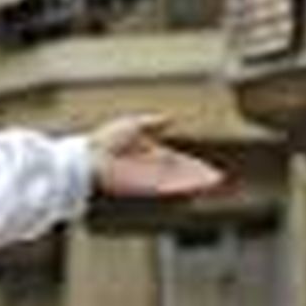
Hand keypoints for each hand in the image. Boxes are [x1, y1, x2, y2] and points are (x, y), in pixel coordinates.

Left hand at [89, 115, 223, 201]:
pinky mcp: (141, 187)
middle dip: (198, 177)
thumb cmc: (105, 141)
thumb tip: (170, 118)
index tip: (208, 170)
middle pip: (180, 174)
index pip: (176, 162)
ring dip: (194, 183)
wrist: (88, 157)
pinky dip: (180, 186)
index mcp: (148, 154)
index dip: (193, 166)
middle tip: (218, 179)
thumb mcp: (133, 125)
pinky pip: (165, 187)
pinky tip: (194, 185)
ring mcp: (146, 179)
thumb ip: (153, 123)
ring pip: (176, 182)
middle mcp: (150, 169)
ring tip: (212, 183)